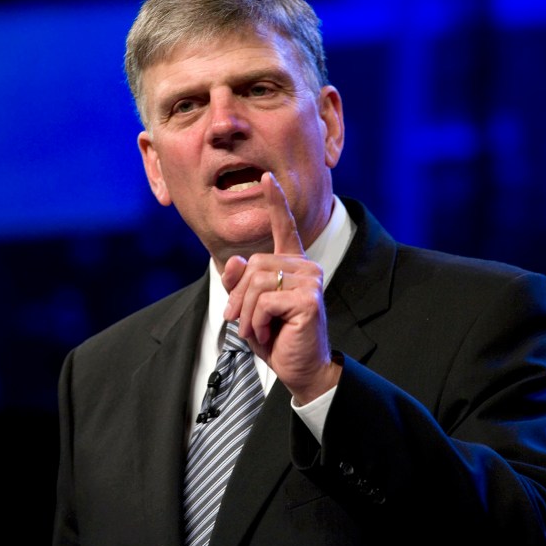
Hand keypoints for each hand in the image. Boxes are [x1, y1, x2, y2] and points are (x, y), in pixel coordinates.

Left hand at [221, 172, 341, 403]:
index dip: (275, 202)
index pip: (285, 228)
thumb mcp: (248, 309)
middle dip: (239, 298)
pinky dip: (256, 322)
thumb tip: (235, 262)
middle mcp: (305, 267)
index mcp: (292, 265)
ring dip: (246, 314)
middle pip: (253, 265)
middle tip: (244, 323)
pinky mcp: (309, 298)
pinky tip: (269, 334)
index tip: (268, 177)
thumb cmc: (277, 338)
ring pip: (256, 283)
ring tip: (257, 330)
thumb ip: (239, 284)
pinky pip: (264, 301)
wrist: (301, 369)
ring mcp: (310, 280)